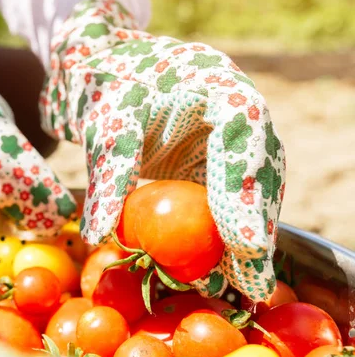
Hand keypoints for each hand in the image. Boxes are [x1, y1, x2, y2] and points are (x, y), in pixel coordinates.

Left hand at [41, 0, 285, 300]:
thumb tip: (98, 235)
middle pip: (258, 179)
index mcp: (225, 92)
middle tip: (254, 284)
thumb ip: (111, 173)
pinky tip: (217, 268)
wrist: (107, 68)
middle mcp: (239, 120)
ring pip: (247, 196)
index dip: (247, 198)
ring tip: (242, 288)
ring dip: (243, 242)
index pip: (245, 146)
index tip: (246, 244)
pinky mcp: (212, 163)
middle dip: (255, 232)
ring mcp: (230, 143)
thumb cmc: (110, 84)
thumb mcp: (109, 121)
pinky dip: (220, 233)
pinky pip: (223, 201)